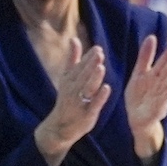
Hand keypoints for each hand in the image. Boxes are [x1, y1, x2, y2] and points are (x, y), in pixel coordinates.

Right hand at [35, 38, 110, 165]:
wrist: (60, 126)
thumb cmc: (67, 99)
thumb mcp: (67, 78)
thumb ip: (73, 59)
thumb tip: (74, 39)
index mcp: (69, 79)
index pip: (79, 66)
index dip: (88, 58)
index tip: (98, 48)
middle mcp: (73, 89)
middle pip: (83, 75)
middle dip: (91, 65)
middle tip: (99, 54)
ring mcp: (79, 102)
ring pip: (87, 88)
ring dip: (94, 78)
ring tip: (101, 68)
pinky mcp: (86, 114)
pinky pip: (93, 104)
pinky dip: (100, 97)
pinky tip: (106, 88)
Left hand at [124, 35, 166, 157]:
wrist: (137, 117)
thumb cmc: (139, 94)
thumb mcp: (138, 73)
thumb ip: (145, 57)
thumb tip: (151, 36)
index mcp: (153, 76)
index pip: (161, 64)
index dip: (166, 57)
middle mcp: (158, 84)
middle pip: (166, 72)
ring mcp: (160, 95)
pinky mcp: (159, 105)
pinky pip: (164, 97)